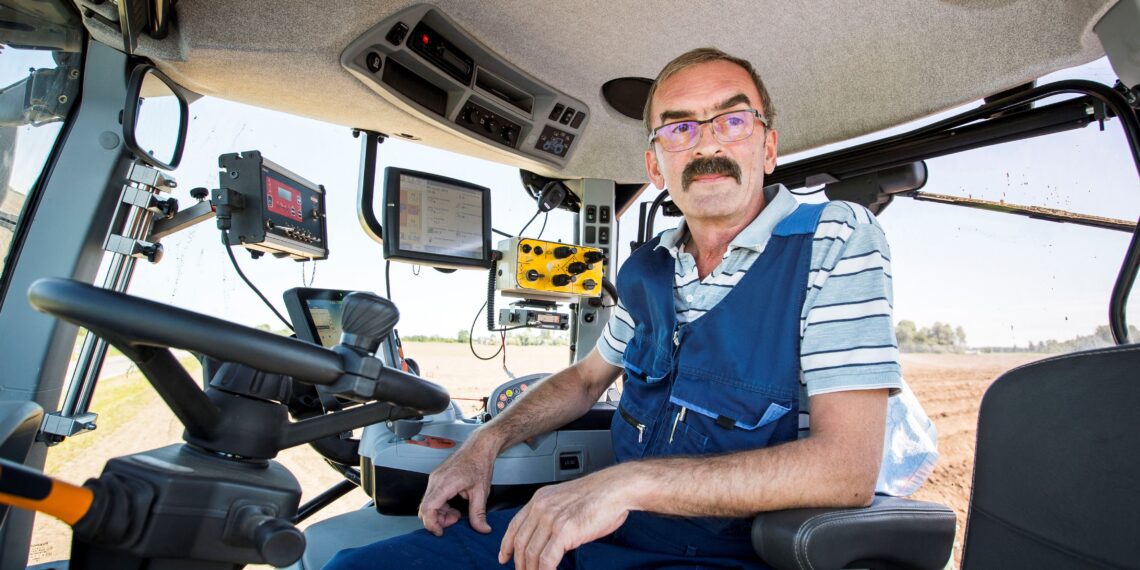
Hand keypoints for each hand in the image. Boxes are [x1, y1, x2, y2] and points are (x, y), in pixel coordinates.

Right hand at [417, 437, 496, 535]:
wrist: (479, 447)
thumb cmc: (479, 463)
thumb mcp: (482, 492)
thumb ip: (479, 513)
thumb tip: (483, 529)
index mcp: (446, 482)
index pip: (428, 507)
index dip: (431, 523)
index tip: (441, 532)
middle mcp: (436, 479)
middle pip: (425, 508)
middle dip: (437, 520)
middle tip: (454, 522)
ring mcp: (434, 478)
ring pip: (427, 503)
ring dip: (439, 514)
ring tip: (456, 515)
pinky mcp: (436, 478)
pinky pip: (432, 497)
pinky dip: (440, 507)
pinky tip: (453, 507)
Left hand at [498, 468, 633, 569]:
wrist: (616, 488)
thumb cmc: (599, 495)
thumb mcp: (567, 500)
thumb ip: (553, 516)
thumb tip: (548, 538)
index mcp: (540, 499)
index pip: (515, 526)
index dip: (506, 545)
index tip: (504, 557)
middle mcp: (542, 508)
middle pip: (521, 543)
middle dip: (520, 564)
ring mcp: (551, 519)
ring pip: (531, 554)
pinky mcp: (564, 531)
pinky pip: (547, 560)